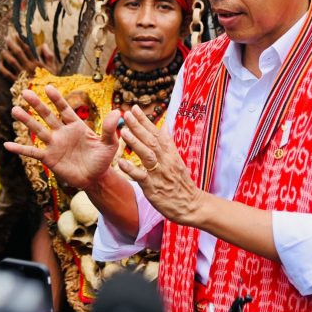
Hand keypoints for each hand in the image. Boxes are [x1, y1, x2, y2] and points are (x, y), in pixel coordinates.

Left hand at [0, 33, 57, 82]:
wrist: (46, 96)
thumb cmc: (50, 82)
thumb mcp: (54, 68)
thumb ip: (49, 56)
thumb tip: (44, 44)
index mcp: (37, 63)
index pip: (27, 49)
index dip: (21, 41)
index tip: (16, 35)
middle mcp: (28, 67)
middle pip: (18, 53)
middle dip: (11, 44)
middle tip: (6, 38)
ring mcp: (22, 75)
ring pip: (11, 61)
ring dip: (6, 54)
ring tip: (2, 49)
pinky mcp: (17, 82)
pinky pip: (7, 74)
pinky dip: (2, 68)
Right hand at [4, 85, 120, 189]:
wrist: (96, 178)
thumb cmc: (103, 159)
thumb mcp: (109, 144)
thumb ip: (111, 129)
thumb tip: (118, 111)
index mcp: (76, 126)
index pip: (65, 110)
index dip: (57, 99)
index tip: (48, 87)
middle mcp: (63, 133)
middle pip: (48, 116)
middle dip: (37, 104)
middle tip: (25, 92)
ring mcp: (54, 145)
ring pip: (38, 130)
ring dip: (26, 120)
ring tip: (14, 109)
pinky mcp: (49, 158)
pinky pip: (32, 152)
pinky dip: (20, 149)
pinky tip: (7, 145)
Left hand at [118, 105, 203, 225]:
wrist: (190, 204)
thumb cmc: (181, 183)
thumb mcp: (177, 159)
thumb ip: (168, 143)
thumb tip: (165, 126)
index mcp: (170, 153)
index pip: (157, 132)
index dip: (145, 120)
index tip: (135, 108)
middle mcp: (165, 160)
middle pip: (151, 140)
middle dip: (138, 126)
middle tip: (127, 113)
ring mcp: (159, 173)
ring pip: (147, 154)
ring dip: (135, 142)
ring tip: (123, 131)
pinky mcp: (153, 187)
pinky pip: (141, 176)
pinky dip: (131, 169)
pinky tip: (121, 162)